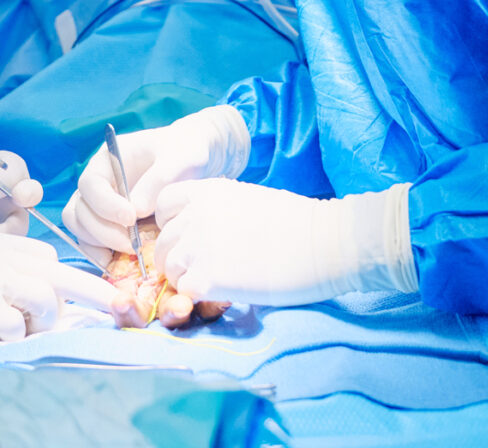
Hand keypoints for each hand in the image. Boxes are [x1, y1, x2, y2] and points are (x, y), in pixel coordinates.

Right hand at [0, 232, 130, 351]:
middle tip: (128, 314)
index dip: (72, 283)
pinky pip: (14, 328)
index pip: (51, 257)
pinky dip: (9, 339)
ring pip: (45, 301)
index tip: (96, 302)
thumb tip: (46, 299)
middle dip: (101, 296)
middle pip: (64, 275)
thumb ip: (3, 270)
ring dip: (39, 324)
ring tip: (13, 332)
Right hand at [61, 106, 249, 260]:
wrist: (195, 162)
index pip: (90, 184)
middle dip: (102, 231)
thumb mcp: (179, 157)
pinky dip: (100, 253)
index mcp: (107, 161)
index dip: (105, 205)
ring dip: (98, 244)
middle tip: (131, 244)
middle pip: (79, 210)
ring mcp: (100, 204)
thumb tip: (136, 209)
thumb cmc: (185, 152)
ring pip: (80, 228)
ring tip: (128, 253)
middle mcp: (98, 183)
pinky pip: (92, 241)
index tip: (130, 218)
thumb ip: (158, 179)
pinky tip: (117, 263)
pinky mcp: (109, 224)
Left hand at [152, 179, 417, 306]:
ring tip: (215, 282)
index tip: (191, 237)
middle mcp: (195, 215)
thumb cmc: (298, 222)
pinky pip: (184, 292)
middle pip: (162, 242)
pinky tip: (222, 293)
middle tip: (205, 268)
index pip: (163, 206)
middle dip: (178, 257)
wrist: (325, 243)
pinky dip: (198, 297)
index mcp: (207, 191)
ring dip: (186, 279)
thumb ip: (217, 211)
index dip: (173, 224)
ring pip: (169, 269)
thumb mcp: (249, 200)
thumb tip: (204, 230)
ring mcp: (198, 247)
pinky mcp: (207, 279)